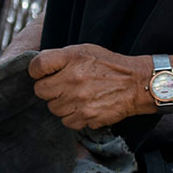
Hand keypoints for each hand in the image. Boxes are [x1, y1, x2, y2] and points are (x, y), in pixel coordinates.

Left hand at [29, 44, 149, 129]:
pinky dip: (73, 116)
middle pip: (40, 91)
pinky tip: (84, 107)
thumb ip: (60, 57)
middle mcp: (73, 79)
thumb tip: (37, 69)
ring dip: (61, 104)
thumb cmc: (109, 66)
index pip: (36, 67)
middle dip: (50, 89)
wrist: (136, 84)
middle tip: (64, 86)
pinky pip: (66, 121)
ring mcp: (79, 100)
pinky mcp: (86, 117)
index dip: (38, 72)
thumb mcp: (85, 51)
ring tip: (77, 96)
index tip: (44, 73)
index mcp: (71, 58)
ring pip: (52, 108)